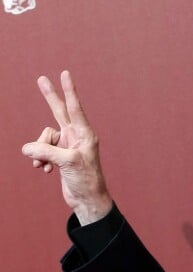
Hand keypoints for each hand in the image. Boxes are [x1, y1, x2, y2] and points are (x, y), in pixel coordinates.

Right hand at [22, 70, 112, 224]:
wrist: (86, 198)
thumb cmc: (85, 179)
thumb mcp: (67, 163)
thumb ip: (46, 152)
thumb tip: (27, 148)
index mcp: (84, 133)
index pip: (74, 107)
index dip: (68, 90)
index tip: (65, 73)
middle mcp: (76, 135)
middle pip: (58, 111)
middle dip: (49, 96)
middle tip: (41, 78)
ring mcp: (67, 145)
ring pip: (43, 138)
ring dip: (38, 152)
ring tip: (43, 166)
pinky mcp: (60, 155)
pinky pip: (41, 151)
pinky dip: (39, 160)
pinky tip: (44, 171)